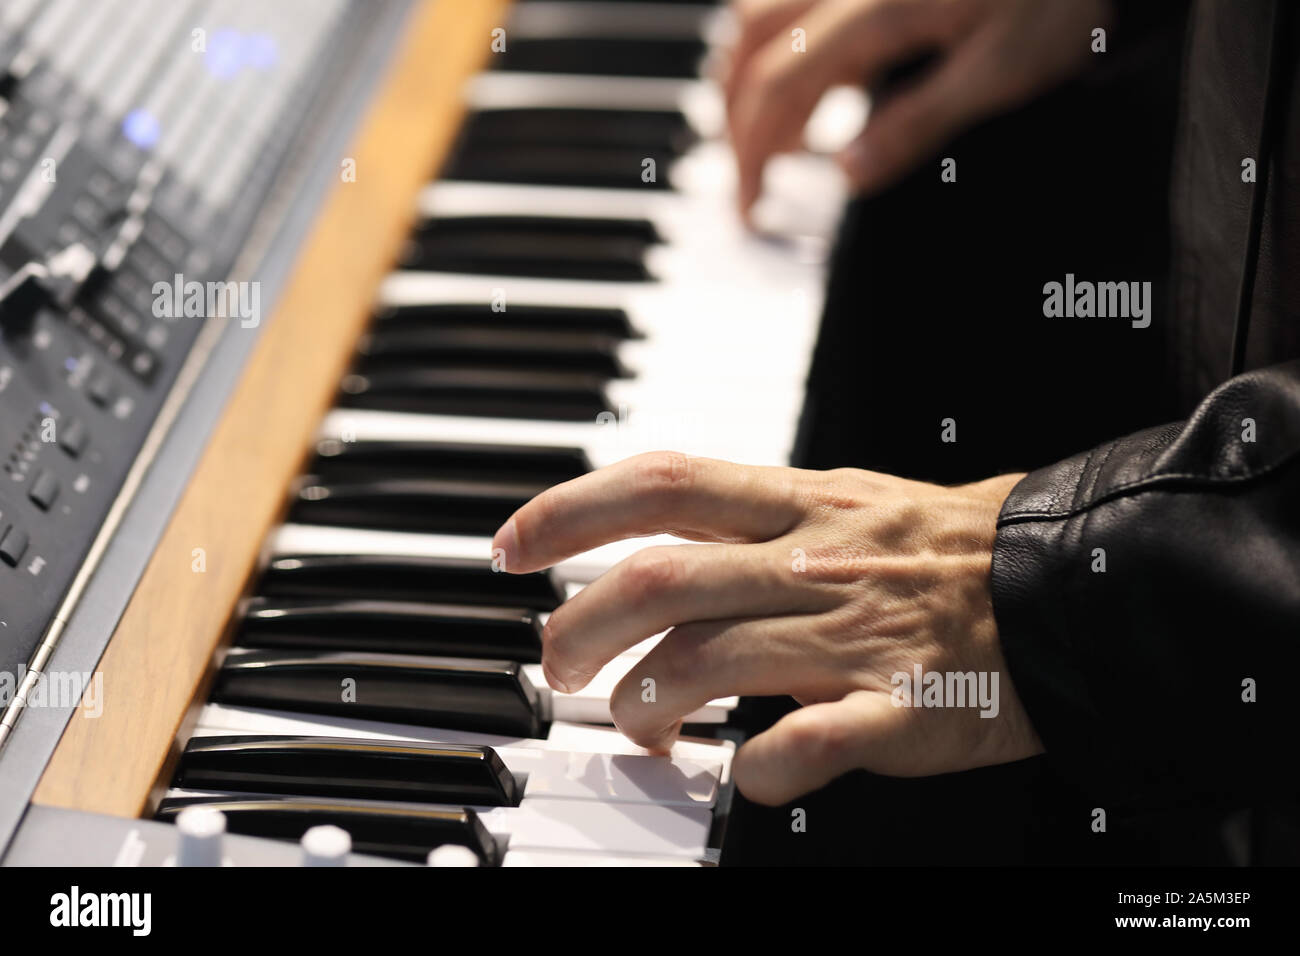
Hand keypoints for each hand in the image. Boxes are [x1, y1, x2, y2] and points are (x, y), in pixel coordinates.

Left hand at [492, 452, 1042, 804]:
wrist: (1067, 583)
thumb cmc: (946, 547)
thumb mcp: (843, 500)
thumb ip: (752, 522)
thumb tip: (656, 552)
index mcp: (798, 503)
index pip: (660, 484)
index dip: (571, 510)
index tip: (513, 545)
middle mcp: (812, 559)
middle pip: (659, 580)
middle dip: (581, 627)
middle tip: (557, 666)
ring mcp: (854, 630)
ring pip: (710, 659)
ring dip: (649, 702)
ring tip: (639, 728)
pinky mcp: (900, 701)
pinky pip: (813, 739)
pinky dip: (761, 764)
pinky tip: (742, 774)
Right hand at [726, 0, 1111, 216]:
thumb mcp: (1001, 71)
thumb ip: (918, 124)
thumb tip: (848, 176)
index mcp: (870, 14)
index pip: (776, 92)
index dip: (750, 156)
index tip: (749, 211)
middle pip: (750, 50)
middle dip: (736, 121)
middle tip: (749, 180)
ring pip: (759, 12)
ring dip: (747, 72)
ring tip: (769, 128)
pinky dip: (778, 36)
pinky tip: (807, 66)